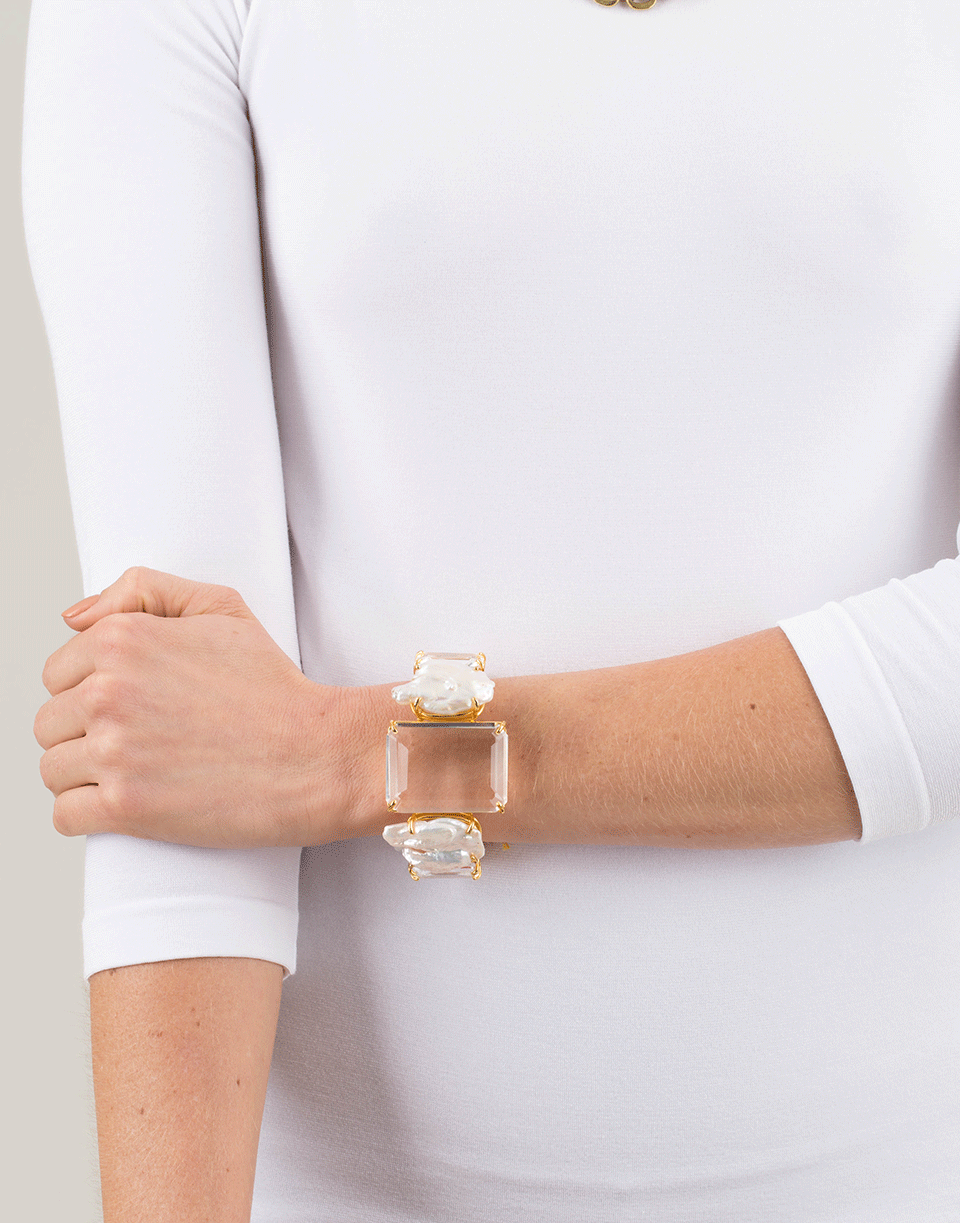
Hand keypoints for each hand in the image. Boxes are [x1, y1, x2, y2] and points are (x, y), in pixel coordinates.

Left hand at [34, 567, 359, 847]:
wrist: (316, 755)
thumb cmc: (274, 687)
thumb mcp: (221, 607)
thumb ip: (143, 590)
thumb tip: (72, 618)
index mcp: (122, 640)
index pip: (58, 672)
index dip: (90, 691)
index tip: (131, 706)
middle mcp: (107, 692)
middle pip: (50, 722)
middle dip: (85, 734)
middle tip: (139, 741)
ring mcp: (113, 751)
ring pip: (52, 770)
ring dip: (84, 776)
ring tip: (136, 772)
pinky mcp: (124, 807)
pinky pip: (65, 815)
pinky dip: (88, 815)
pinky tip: (126, 803)